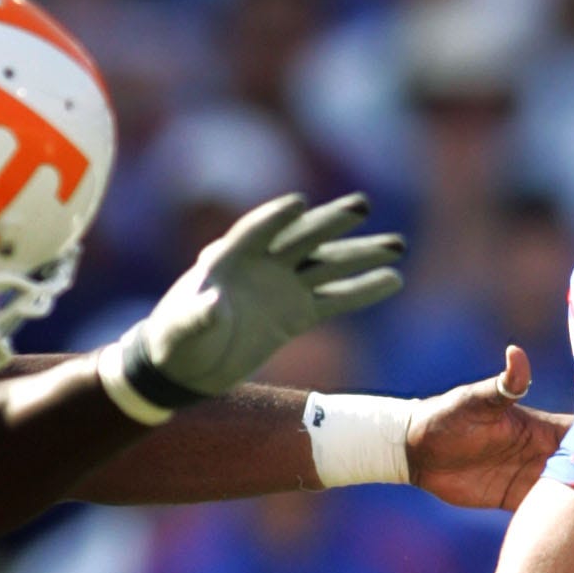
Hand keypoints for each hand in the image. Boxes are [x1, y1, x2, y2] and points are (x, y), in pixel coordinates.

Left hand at [134, 193, 404, 399]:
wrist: (187, 367)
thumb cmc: (175, 343)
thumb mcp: (181, 331)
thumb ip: (196, 317)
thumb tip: (212, 305)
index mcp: (228, 260)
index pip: (255, 232)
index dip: (275, 219)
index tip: (299, 205)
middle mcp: (261, 266)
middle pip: (301, 239)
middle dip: (330, 224)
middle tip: (362, 206)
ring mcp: (282, 288)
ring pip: (327, 266)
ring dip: (360, 255)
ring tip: (398, 245)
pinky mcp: (296, 315)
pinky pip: (335, 301)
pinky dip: (362, 291)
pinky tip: (392, 280)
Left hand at [407, 345, 571, 511]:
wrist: (418, 450)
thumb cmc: (448, 416)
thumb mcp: (475, 401)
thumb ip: (502, 386)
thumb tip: (517, 353)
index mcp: (540, 429)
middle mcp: (542, 454)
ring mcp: (530, 478)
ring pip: (569, 493)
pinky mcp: (513, 499)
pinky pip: (543, 513)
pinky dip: (559, 522)